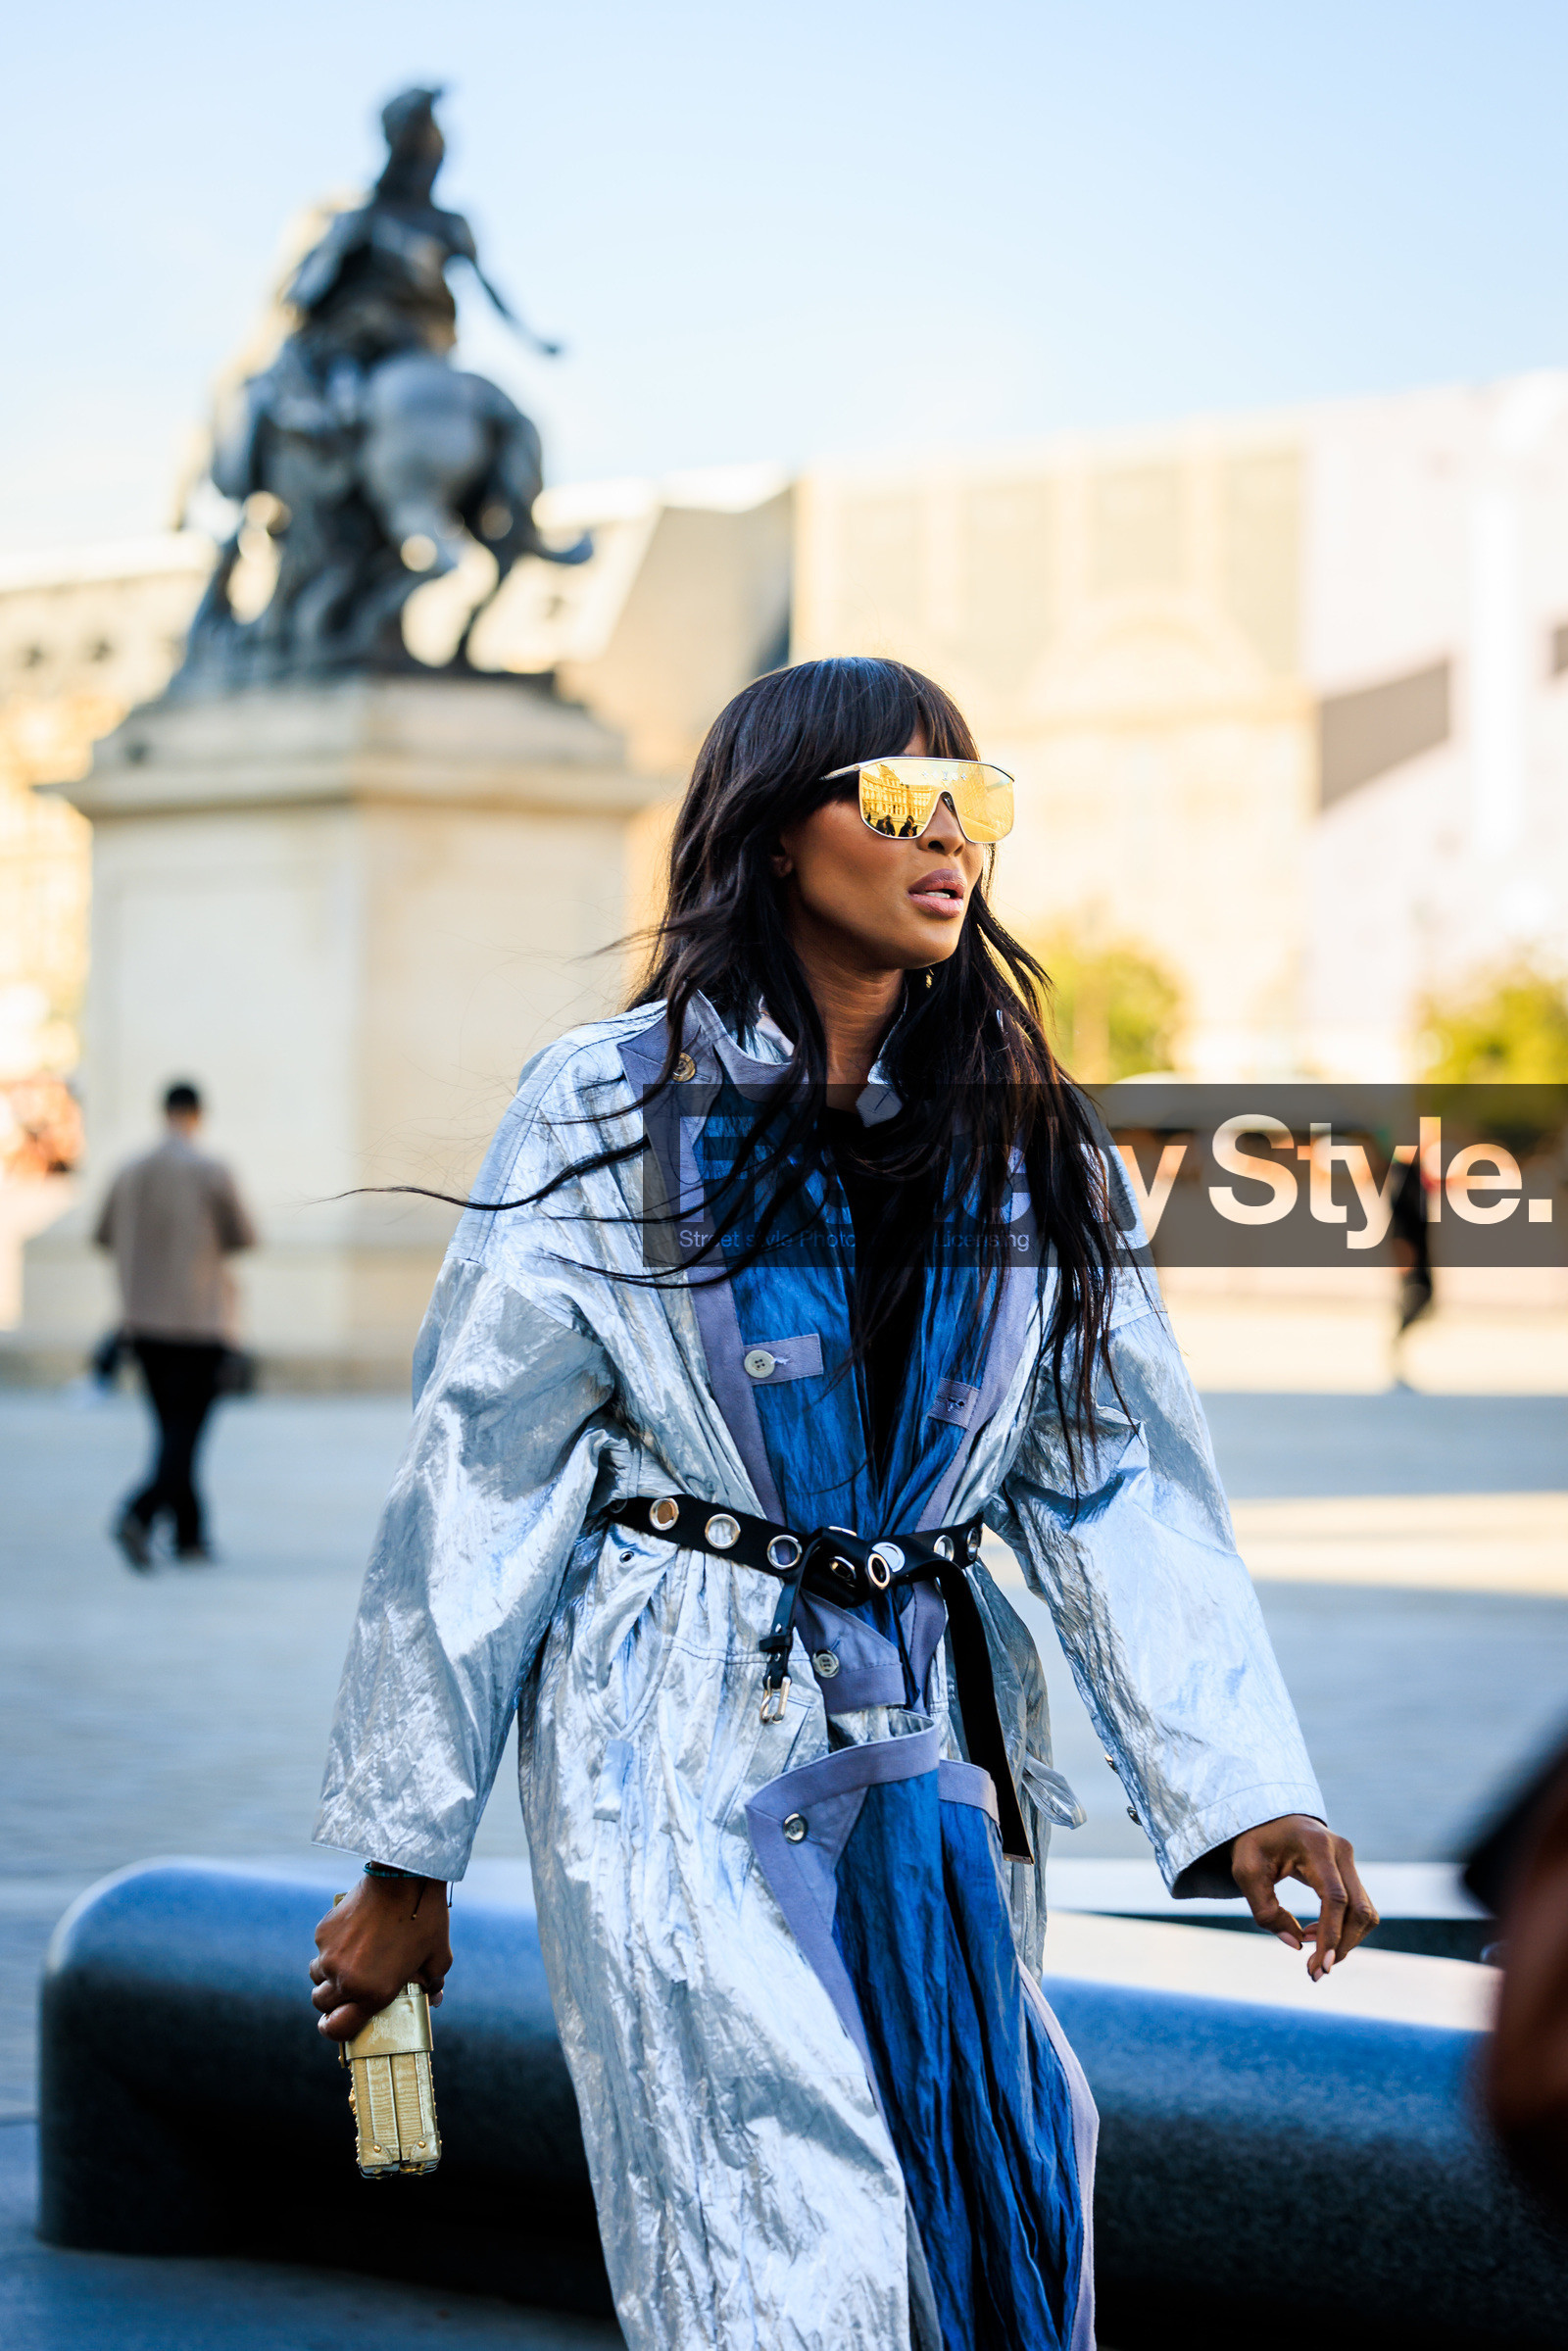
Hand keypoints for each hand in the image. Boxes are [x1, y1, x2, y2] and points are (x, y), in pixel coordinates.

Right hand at [309, 1875, 452, 2040]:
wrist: (403, 1876)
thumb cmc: (425, 1918)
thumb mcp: (438, 1957)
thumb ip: (433, 1984)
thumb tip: (433, 1999)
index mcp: (372, 1993)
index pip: (337, 2030)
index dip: (334, 2032)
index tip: (335, 2026)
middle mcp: (346, 1979)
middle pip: (322, 2004)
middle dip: (331, 2002)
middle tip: (348, 1991)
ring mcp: (330, 1955)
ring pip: (317, 1977)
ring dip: (328, 1976)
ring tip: (350, 1962)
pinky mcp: (323, 1932)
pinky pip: (321, 1950)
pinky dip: (331, 1949)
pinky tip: (353, 1935)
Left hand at [1231, 1815, 1378, 1982]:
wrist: (1267, 1815)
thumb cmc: (1254, 1843)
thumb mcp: (1246, 1873)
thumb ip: (1266, 1911)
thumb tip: (1297, 1945)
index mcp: (1315, 1847)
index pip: (1335, 1898)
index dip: (1332, 1935)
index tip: (1322, 1966)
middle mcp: (1341, 1851)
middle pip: (1358, 1909)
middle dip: (1341, 1946)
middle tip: (1315, 1972)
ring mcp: (1349, 1859)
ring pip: (1364, 1912)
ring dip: (1345, 1940)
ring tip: (1313, 1949)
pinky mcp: (1350, 1870)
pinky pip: (1359, 1907)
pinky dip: (1344, 1928)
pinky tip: (1317, 1933)